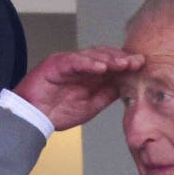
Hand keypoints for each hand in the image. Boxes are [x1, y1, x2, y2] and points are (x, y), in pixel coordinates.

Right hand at [13, 47, 143, 130]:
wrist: (32, 119)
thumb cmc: (56, 112)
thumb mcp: (90, 106)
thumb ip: (107, 94)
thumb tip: (126, 87)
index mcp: (87, 74)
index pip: (110, 64)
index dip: (125, 63)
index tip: (141, 65)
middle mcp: (79, 65)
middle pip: (103, 56)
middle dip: (121, 58)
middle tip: (137, 61)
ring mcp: (67, 63)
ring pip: (91, 55)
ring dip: (109, 59)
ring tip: (123, 63)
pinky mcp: (55, 64)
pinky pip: (74, 61)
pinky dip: (88, 63)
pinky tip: (102, 67)